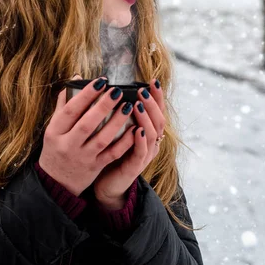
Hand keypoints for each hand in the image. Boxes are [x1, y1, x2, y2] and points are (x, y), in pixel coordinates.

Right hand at [38, 76, 137, 196]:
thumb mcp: (53, 128)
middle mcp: (68, 145)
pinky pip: (112, 154)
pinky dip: (124, 142)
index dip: (85, 95)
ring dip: (117, 122)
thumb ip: (64, 104)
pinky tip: (134, 129)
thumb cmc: (56, 147)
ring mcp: (82, 157)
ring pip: (102, 138)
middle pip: (87, 124)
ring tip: (128, 106)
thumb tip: (76, 78)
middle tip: (117, 91)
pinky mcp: (95, 167)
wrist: (55, 182)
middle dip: (103, 106)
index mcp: (55, 132)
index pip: (70, 110)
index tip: (101, 82)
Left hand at [93, 79, 165, 206]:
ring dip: (146, 118)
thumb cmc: (108, 151)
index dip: (157, 96)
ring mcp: (144, 155)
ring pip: (152, 134)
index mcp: (146, 131)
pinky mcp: (135, 167)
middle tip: (143, 90)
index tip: (153, 80)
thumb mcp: (113, 129)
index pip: (157, 111)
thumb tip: (105, 87)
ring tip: (138, 105)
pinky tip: (137, 130)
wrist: (105, 183)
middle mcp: (150, 142)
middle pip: (159, 120)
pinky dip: (141, 141)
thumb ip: (114, 111)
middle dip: (152, 104)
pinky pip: (141, 153)